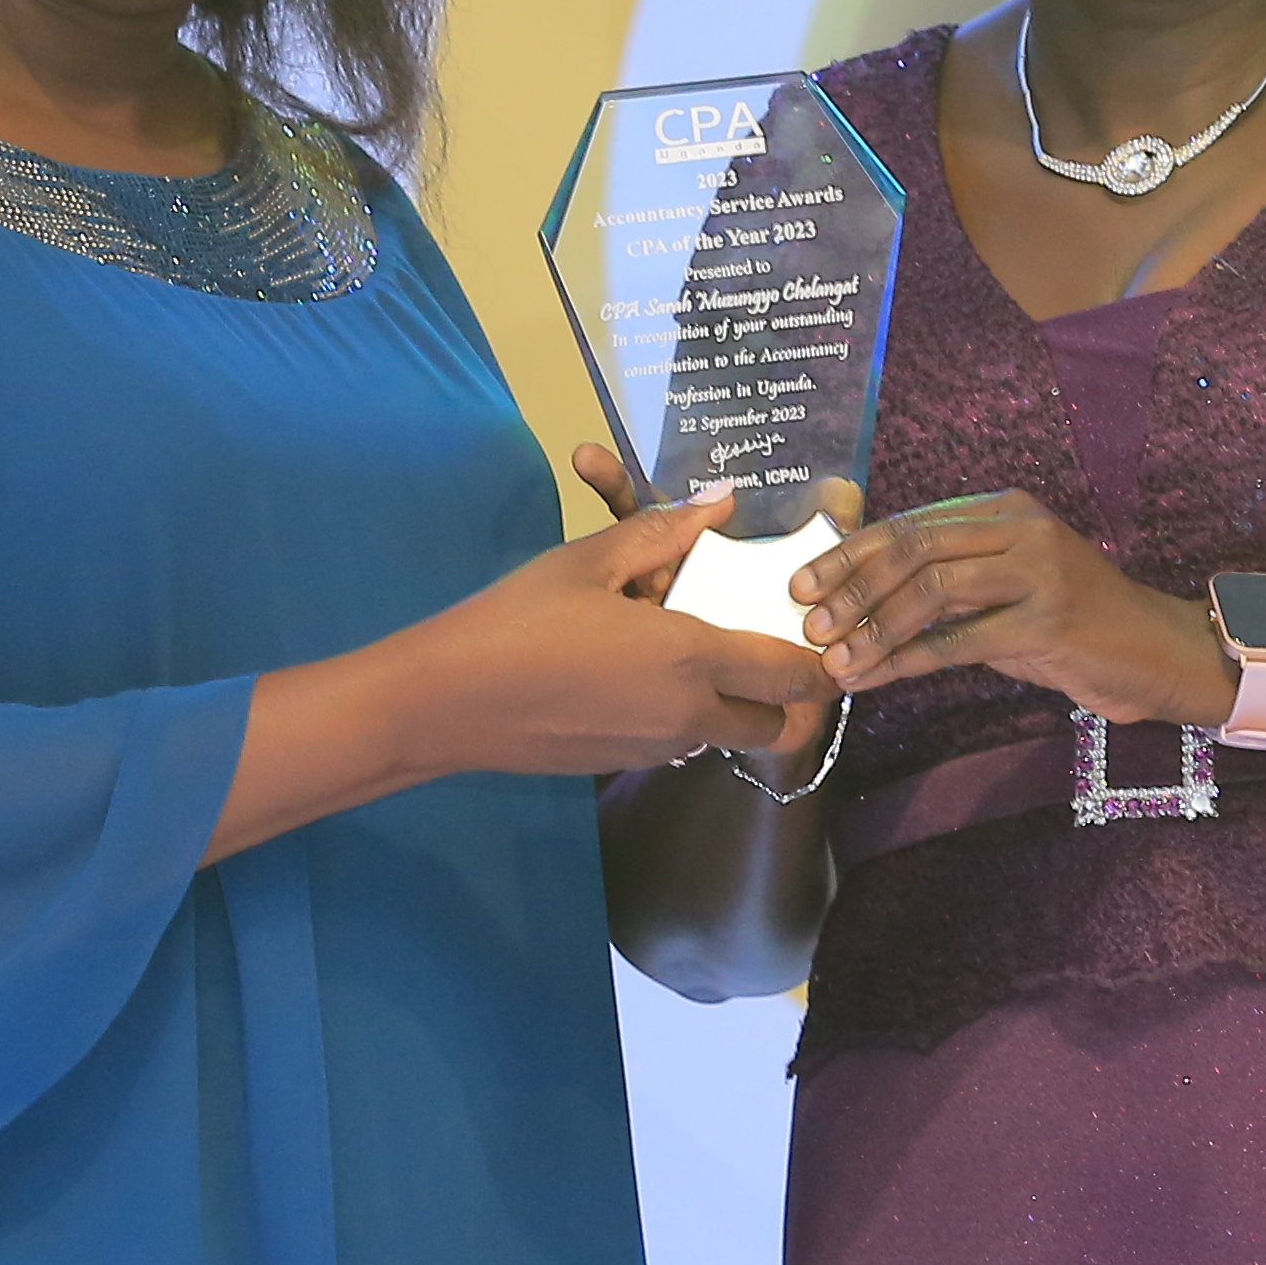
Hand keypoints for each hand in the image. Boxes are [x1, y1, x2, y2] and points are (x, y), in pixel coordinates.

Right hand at [392, 491, 832, 779]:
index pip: (793, 674)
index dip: (821, 664)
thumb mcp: (590, 561)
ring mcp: (653, 748)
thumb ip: (663, 531)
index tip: (821, 640)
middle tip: (757, 648)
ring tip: (682, 651)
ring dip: (725, 703)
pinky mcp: (619, 764)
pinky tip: (628, 672)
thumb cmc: (516, 620)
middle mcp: (687, 716)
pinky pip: (676, 742)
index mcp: (691, 657)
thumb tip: (720, 500)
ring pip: (722, 736)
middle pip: (772, 725)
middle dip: (780, 695)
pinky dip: (677, 714)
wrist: (444, 702)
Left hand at [779, 488, 1233, 716]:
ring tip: (836, 658)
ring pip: (933, 589)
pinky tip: (876, 678)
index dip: (851, 552)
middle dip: (851, 585)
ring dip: (874, 626)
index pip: (911, 523)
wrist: (1157, 652)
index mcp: (1005, 510)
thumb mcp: (1009, 589)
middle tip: (808, 619)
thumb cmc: (1075, 627)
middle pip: (915, 547)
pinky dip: (908, 660)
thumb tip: (863, 593)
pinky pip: (961, 640)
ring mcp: (1040, 571)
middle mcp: (1021, 528)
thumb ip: (952, 583)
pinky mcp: (1050, 620)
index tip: (805, 582)